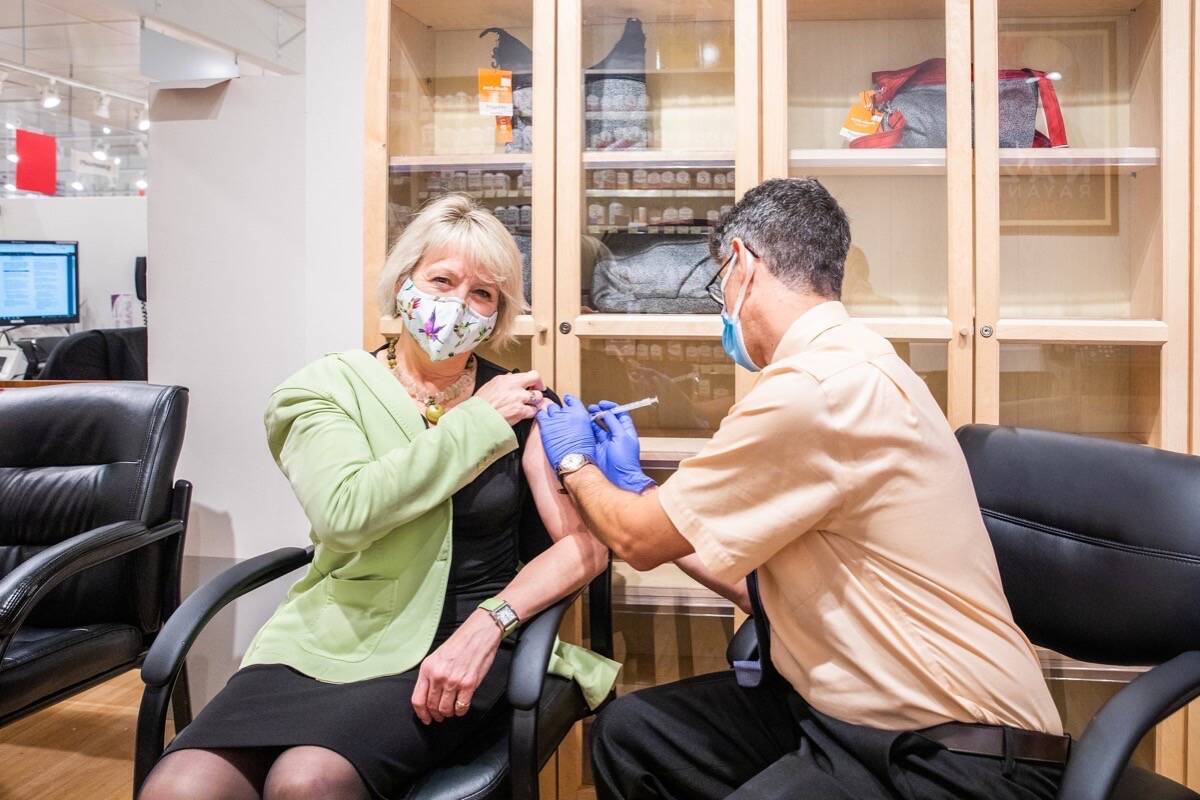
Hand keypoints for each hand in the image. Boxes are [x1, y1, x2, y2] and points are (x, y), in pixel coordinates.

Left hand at [411, 609, 501, 723]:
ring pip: (446, 709)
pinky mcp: (468, 684)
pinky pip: (461, 707)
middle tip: (440, 717)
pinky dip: (460, 711)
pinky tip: (461, 707)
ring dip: (449, 713)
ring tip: (452, 711)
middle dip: (436, 715)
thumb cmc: (460, 643)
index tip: (426, 718)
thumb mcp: (437, 657)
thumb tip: (428, 695)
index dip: (421, 713)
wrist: (479, 633)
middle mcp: (438, 676)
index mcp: (428, 668)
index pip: (418, 699)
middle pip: (432, 706)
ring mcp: (453, 681)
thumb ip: (430, 676)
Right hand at [475, 370, 545, 425]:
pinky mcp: (520, 412)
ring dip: (535, 403)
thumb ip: (505, 381)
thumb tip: (512, 377)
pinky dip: (531, 413)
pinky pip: (533, 411)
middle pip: (538, 384)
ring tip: (529, 406)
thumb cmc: (481, 404)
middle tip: (535, 396)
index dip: (537, 380)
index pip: (531, 374)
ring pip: (538, 398)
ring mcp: (518, 399)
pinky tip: (524, 414)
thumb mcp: (491, 385)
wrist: (477, 417)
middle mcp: (515, 387)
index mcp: (507, 379)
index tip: (537, 384)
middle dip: (538, 391)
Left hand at [535, 394, 596, 469]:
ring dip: (548, 413)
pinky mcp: (546, 425)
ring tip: (549, 420)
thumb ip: (582, 423)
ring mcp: (555, 418)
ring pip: (548, 408)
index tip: (566, 401)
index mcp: (580, 414)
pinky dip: (540, 416)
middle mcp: (568, 413)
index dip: (568, 401)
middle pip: (558, 405)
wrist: (574, 461)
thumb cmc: (583, 452)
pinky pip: (540, 415)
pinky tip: (541, 420)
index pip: (572, 400)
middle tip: (557, 417)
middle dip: (557, 410)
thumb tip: (577, 423)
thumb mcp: (588, 433)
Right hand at [589, 402, 655, 493]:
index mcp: (626, 431)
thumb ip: (614, 423)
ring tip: (586, 415)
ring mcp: (606, 442)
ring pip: (599, 426)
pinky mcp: (597, 448)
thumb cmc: (625, 461)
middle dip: (600, 412)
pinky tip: (584, 425)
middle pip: (608, 419)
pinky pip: (592, 436)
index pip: (620, 414)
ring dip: (593, 419)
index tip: (602, 403)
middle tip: (591, 408)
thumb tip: (607, 412)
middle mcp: (616, 435)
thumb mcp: (622, 438)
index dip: (611, 407)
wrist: (619, 479)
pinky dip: (588, 429)